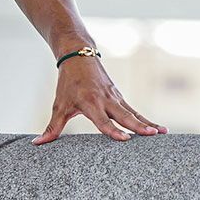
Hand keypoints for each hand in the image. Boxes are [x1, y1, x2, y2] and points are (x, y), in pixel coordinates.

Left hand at [32, 57, 167, 144]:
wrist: (78, 56)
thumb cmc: (68, 83)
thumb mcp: (59, 105)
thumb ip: (52, 127)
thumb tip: (37, 144)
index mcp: (90, 103)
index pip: (103, 120)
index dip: (114, 130)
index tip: (126, 139)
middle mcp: (105, 100)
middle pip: (124, 115)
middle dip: (138, 126)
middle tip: (152, 135)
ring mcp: (115, 97)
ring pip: (133, 113)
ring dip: (148, 123)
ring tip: (161, 133)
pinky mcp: (120, 97)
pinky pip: (134, 110)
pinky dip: (146, 119)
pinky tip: (158, 129)